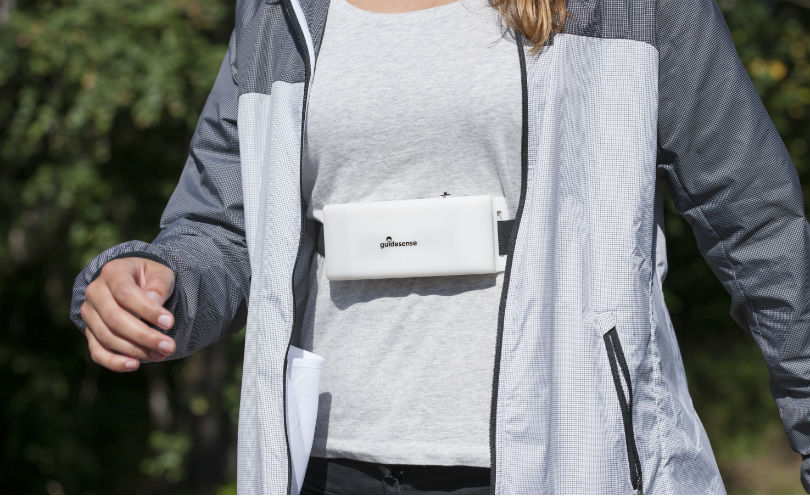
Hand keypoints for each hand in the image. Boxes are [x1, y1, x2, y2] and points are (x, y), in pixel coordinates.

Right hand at [80, 257, 176, 371]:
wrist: (133, 282)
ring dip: (135, 350)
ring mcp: (89, 313)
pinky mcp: (90, 332)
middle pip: (115, 318)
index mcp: (113, 272)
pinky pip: (97, 351)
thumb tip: (154, 301)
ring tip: (162, 354)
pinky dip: (114, 361)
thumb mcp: (160, 273)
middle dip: (144, 336)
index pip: (125, 293)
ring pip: (107, 337)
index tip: (170, 323)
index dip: (147, 310)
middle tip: (169, 346)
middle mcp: (95, 292)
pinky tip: (134, 365)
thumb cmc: (149, 278)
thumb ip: (159, 285)